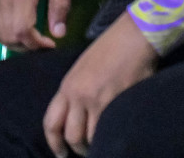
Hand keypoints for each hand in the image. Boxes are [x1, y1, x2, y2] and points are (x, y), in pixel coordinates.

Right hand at [0, 0, 70, 50]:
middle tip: (44, 42)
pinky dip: (6, 33)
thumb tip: (59, 33)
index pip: (22, 31)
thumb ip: (60, 4)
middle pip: (8, 36)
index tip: (51, 43)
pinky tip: (22, 28)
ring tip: (33, 37)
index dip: (36, 44)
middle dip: (27, 47)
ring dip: (15, 42)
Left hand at [43, 13, 157, 156]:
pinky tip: (114, 138)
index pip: (51, 121)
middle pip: (70, 135)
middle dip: (76, 149)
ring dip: (94, 147)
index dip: (53, 142)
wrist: (132, 37)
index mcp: (67, 86)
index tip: (60, 152)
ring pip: (89, 138)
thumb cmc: (109, 50)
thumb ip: (76, 92)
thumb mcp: (82, 70)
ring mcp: (97, 101)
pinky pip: (107, 131)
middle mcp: (78, 95)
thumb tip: (77, 115)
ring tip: (101, 147)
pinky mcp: (116, 103)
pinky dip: (108, 139)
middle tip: (84, 152)